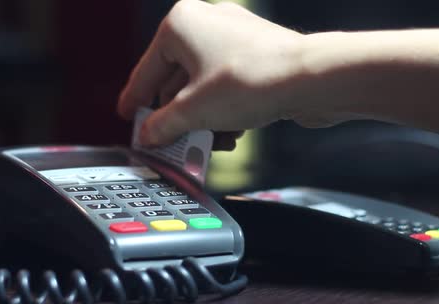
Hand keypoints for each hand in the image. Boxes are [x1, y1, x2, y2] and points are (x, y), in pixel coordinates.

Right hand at [117, 0, 304, 149]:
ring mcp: (234, 38)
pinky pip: (226, 87)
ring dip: (203, 120)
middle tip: (170, 144)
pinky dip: (224, 111)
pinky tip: (231, 134)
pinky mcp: (256, 55)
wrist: (311, 79)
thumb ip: (163, 125)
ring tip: (208, 144)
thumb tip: (149, 134)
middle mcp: (206, 24)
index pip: (146, 71)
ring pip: (203, 87)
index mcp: (181, 25)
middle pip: (176, 81)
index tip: (128, 117)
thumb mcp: (194, 111)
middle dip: (177, 118)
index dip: (135, 99)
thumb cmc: (252, 80)